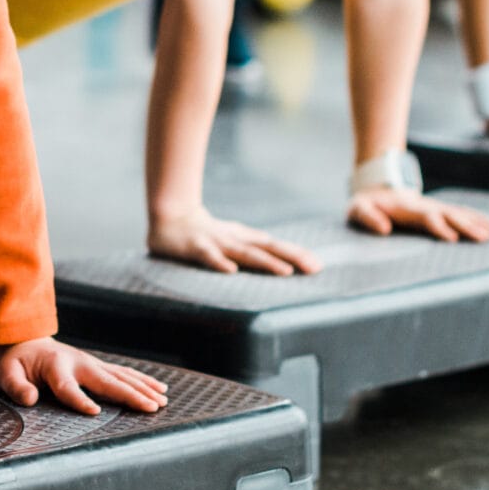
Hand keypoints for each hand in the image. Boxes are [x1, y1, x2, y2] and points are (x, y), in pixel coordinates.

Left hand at [0, 339, 168, 415]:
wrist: (24, 340)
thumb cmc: (15, 363)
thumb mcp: (5, 374)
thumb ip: (15, 386)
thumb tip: (30, 399)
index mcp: (55, 366)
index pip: (68, 388)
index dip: (80, 400)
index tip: (94, 413)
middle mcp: (78, 362)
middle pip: (107, 381)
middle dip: (129, 394)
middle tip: (151, 407)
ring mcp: (91, 363)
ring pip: (121, 377)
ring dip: (142, 389)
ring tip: (162, 401)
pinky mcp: (97, 366)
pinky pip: (124, 374)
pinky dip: (143, 381)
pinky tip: (159, 389)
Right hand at [147, 206, 322, 274]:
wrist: (169, 217)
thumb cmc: (206, 233)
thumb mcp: (234, 239)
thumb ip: (255, 249)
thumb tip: (284, 260)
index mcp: (245, 238)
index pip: (276, 246)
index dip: (297, 254)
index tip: (318, 266)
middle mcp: (235, 239)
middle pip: (268, 248)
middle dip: (292, 257)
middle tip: (315, 268)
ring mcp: (216, 242)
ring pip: (244, 253)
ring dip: (265, 262)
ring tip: (286, 272)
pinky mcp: (195, 248)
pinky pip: (208, 257)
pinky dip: (219, 263)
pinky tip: (231, 271)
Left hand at [346, 188, 488, 241]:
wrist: (376, 188)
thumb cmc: (365, 204)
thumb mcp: (358, 209)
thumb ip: (368, 217)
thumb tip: (383, 229)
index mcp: (406, 209)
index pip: (425, 218)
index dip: (439, 227)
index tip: (453, 238)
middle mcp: (424, 207)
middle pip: (447, 215)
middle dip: (465, 226)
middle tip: (482, 237)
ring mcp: (433, 207)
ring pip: (457, 213)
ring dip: (474, 222)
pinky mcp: (438, 210)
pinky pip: (459, 213)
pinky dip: (475, 218)